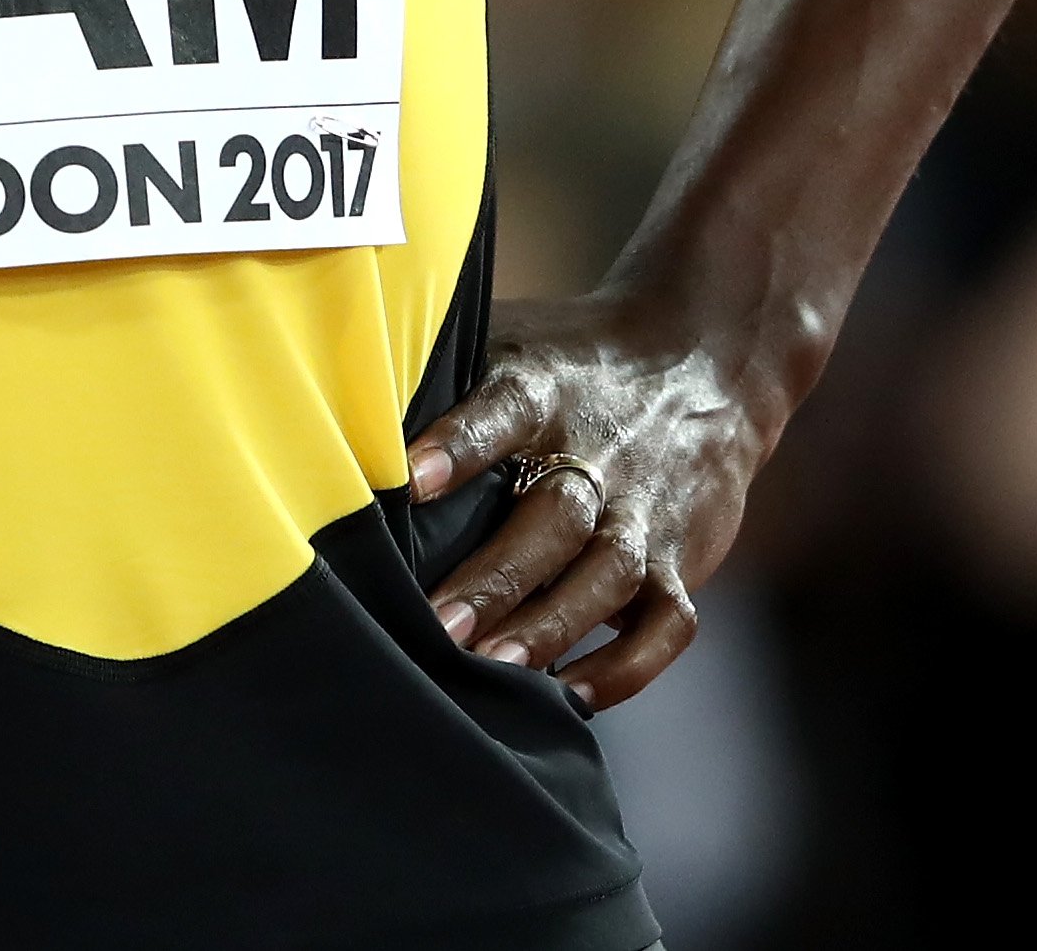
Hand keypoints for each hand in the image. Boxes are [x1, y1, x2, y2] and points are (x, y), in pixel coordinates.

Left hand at [404, 291, 764, 705]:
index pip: (504, 408)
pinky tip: (572, 695)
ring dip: (553, 624)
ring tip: (495, 670)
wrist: (702, 362)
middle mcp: (601, 451)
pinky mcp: (680, 557)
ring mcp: (645, 509)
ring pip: (608, 571)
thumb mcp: (510, 342)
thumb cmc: (568, 365)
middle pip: (554, 514)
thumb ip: (442, 378)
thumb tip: (334, 409)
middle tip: (437, 626)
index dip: (459, 443)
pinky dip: (626, 665)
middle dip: (496, 575)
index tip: (409, 480)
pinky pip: (667, 621)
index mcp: (546, 388)